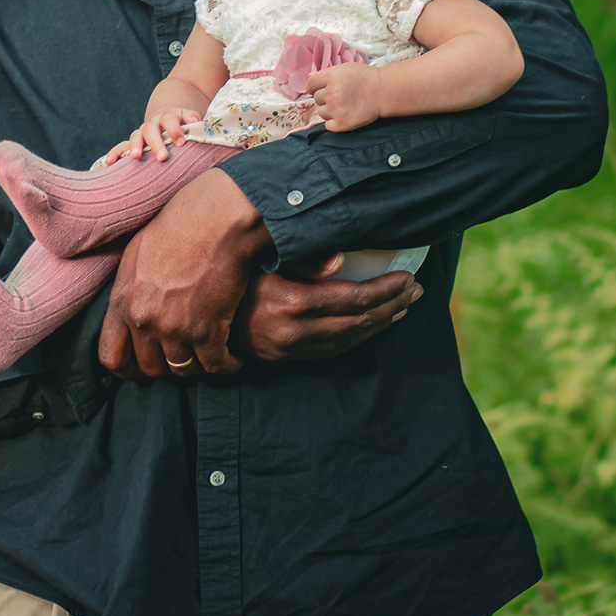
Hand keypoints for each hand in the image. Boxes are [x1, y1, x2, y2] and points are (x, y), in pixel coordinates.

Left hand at [99, 168, 266, 378]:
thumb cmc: (177, 228)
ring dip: (198, 366)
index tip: (144, 366)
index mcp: (122, 302)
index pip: (111, 357)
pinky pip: (216, 367)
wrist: (214, 220)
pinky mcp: (208, 330)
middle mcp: (144, 321)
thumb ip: (128, 290)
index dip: (128, 369)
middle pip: (150, 368)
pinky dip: (228, 366)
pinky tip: (233, 358)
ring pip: (183, 370)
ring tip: (209, 355)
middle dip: (168, 365)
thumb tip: (128, 307)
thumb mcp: (135, 256)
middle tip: (185, 355)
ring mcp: (175, 328)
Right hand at [104, 108, 203, 164]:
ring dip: (134, 147)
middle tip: (162, 157)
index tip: (182, 142)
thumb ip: (192, 119)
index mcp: (168, 116)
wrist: (168, 117)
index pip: (170, 119)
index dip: (175, 130)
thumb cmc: (183, 125)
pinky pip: (121, 147)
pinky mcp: (133, 142)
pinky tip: (109, 163)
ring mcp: (142, 132)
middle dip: (156, 143)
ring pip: (136, 137)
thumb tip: (195, 121)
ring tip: (135, 157)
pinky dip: (114, 153)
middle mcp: (153, 123)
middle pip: (152, 130)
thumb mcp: (190, 119)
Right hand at [230, 252, 423, 360]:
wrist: (199, 312)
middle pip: (360, 321)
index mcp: (293, 302)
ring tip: (404, 305)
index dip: (387, 289)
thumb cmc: (232, 275)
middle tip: (416, 290)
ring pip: (351, 339)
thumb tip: (340, 261)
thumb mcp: (262, 257)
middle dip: (393, 305)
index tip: (408, 276)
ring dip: (383, 322)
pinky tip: (375, 323)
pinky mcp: (287, 358)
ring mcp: (291, 349)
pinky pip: (335, 350)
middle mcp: (295, 331)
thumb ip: (301, 259)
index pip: (355, 298)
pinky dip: (361, 336)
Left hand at [305, 63, 380, 132]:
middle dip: (326, 97)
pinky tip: (345, 114)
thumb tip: (308, 77)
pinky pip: (327, 125)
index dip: (316, 86)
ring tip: (345, 104)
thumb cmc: (364, 78)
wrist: (384, 92)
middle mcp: (331, 93)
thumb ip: (325, 73)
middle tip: (342, 95)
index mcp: (330, 77)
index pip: (310, 85)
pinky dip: (334, 122)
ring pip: (321, 112)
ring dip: (329, 110)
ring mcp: (336, 109)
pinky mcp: (342, 124)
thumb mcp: (345, 69)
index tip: (324, 88)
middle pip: (316, 99)